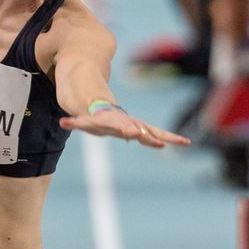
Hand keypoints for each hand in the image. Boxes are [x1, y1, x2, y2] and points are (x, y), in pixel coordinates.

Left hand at [59, 107, 189, 148]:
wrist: (100, 104)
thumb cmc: (91, 116)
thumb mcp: (82, 119)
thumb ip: (74, 122)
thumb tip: (62, 122)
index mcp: (115, 121)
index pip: (122, 126)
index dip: (127, 129)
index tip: (134, 133)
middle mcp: (129, 123)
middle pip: (141, 129)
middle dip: (149, 136)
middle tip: (161, 143)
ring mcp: (137, 126)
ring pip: (154, 132)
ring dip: (167, 137)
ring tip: (183, 142)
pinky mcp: (142, 131)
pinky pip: (158, 135)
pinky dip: (170, 138)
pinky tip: (186, 142)